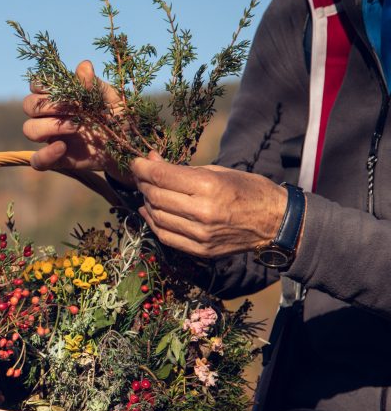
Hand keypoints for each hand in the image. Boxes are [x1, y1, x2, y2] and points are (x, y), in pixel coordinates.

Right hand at [22, 59, 132, 185]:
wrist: (129, 145)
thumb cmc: (119, 117)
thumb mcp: (112, 99)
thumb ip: (96, 84)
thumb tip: (84, 66)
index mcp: (60, 96)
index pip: (36, 85)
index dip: (43, 85)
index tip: (63, 88)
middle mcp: (51, 115)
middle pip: (29, 106)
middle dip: (47, 106)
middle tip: (74, 108)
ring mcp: (52, 137)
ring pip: (29, 129)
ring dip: (47, 127)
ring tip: (75, 127)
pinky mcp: (57, 158)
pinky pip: (37, 160)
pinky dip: (45, 154)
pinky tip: (63, 148)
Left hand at [131, 152, 288, 258]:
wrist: (275, 222)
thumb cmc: (248, 190)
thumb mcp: (217, 171)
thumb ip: (182, 169)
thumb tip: (152, 159)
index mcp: (209, 188)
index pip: (162, 177)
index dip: (143, 168)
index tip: (135, 162)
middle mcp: (202, 213)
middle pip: (156, 196)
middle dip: (143, 183)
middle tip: (141, 175)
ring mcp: (200, 235)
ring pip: (157, 217)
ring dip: (147, 201)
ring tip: (147, 191)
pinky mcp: (200, 250)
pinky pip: (166, 236)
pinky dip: (154, 222)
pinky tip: (150, 211)